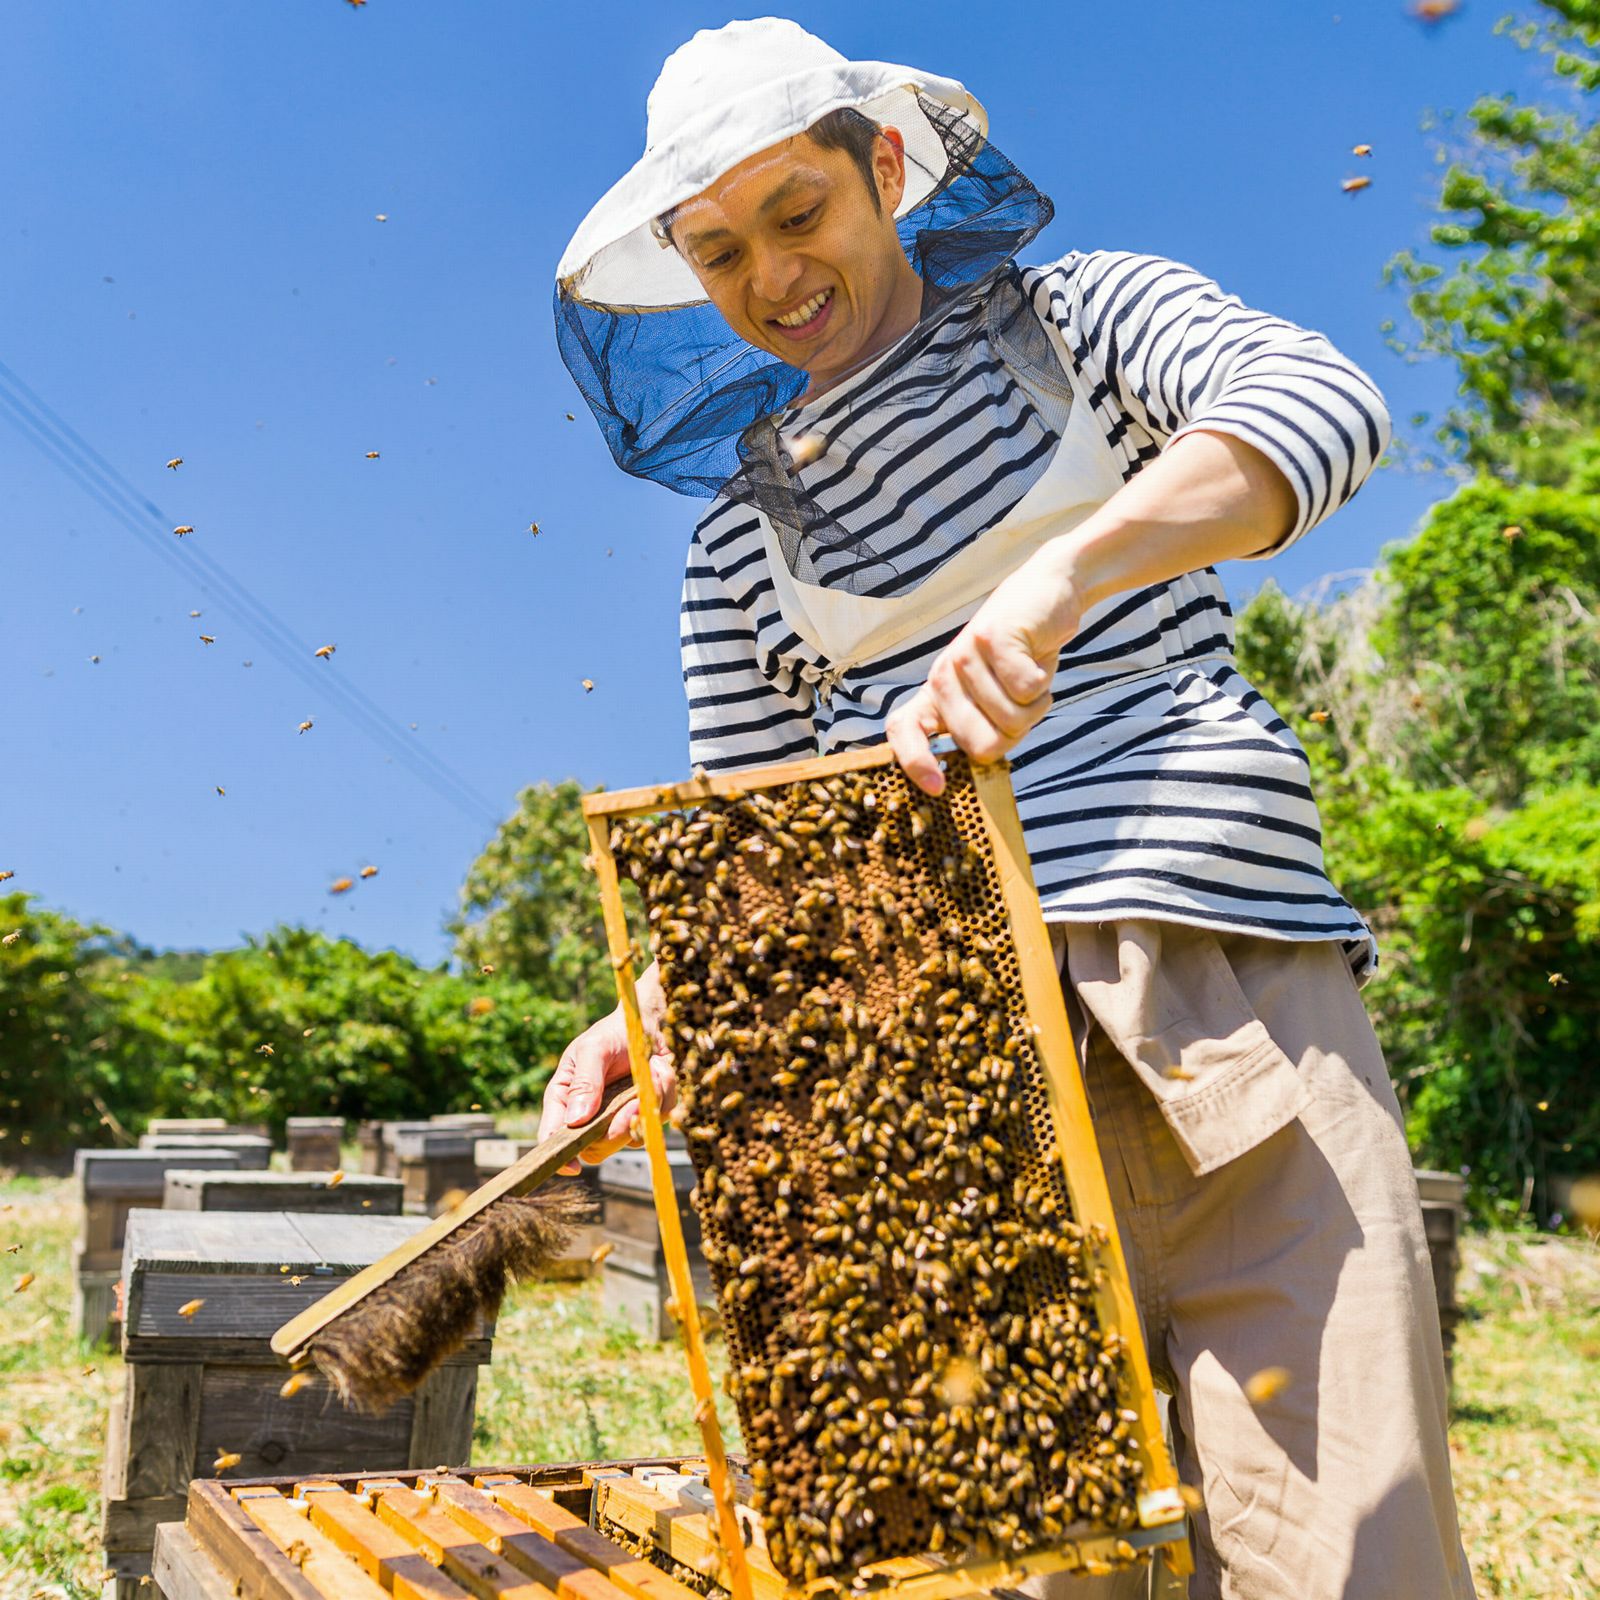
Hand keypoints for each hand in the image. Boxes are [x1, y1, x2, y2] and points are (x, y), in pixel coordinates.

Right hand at [538, 963, 674, 1172]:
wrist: (648, 1022)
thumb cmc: (612, 1033)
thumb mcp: (592, 1049)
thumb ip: (584, 1082)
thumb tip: (576, 1121)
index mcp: (566, 1101)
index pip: (555, 1138)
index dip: (561, 1157)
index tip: (573, 1166)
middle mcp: (591, 1116)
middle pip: (596, 1149)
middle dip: (616, 1131)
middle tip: (631, 1104)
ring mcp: (620, 1118)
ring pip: (631, 1138)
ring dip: (643, 1106)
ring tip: (649, 1073)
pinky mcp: (648, 1115)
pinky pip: (657, 1119)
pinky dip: (662, 1093)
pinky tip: (658, 1070)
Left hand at [886, 541, 1086, 793]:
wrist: (1046, 596)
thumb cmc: (1020, 657)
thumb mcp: (993, 697)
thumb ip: (981, 728)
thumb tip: (979, 764)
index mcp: (935, 696)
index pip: (904, 731)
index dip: (914, 762)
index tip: (937, 787)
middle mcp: (941, 676)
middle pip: (980, 745)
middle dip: (1014, 735)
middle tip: (1020, 706)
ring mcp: (963, 654)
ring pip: (1011, 721)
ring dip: (1034, 707)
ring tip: (1029, 679)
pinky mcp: (991, 638)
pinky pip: (1027, 690)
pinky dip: (1044, 685)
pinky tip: (1037, 662)